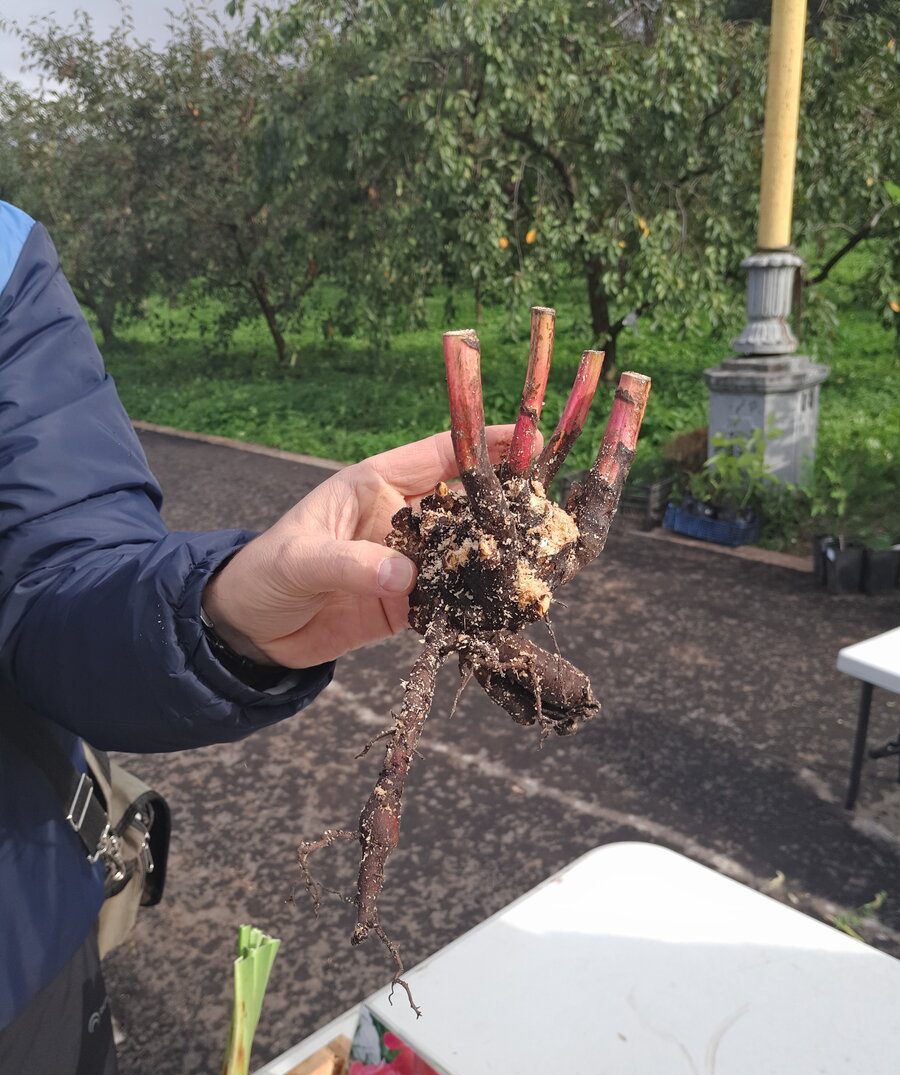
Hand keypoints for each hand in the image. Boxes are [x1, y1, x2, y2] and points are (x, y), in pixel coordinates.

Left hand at [201, 427, 517, 668]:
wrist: (249, 630)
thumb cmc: (265, 574)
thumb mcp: (301, 561)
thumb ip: (350, 564)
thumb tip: (404, 577)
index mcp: (375, 486)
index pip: (438, 455)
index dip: (484, 445)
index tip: (530, 440)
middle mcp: (399, 518)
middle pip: (464, 505)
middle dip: (505, 507)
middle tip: (549, 515)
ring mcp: (407, 561)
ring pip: (464, 554)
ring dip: (496, 560)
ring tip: (539, 566)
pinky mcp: (406, 603)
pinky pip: (450, 599)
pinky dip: (475, 604)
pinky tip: (503, 609)